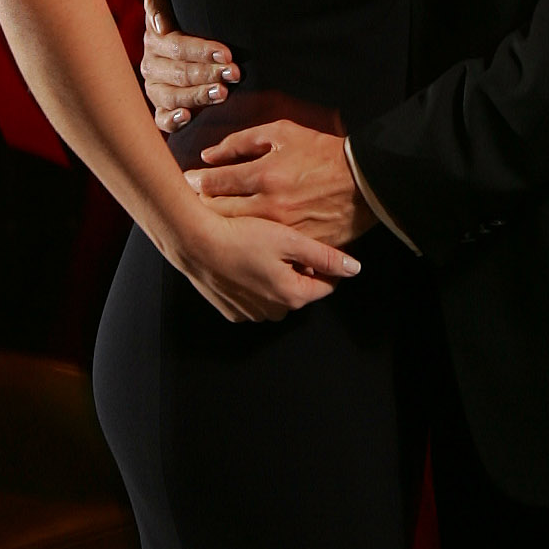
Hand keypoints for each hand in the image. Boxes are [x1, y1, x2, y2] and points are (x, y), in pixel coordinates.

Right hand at [141, 0, 237, 131]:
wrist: (187, 26)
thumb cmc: (184, 9)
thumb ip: (159, 3)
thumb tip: (160, 26)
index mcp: (155, 37)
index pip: (177, 46)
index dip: (201, 50)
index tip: (227, 53)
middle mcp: (151, 64)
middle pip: (180, 72)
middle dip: (209, 73)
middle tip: (234, 73)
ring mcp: (155, 87)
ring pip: (172, 96)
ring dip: (198, 95)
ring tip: (223, 93)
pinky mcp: (160, 108)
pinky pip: (161, 119)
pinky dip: (172, 120)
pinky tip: (188, 117)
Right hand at [174, 207, 361, 324]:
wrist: (194, 241)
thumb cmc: (241, 236)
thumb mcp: (289, 239)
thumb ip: (325, 255)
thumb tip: (354, 268)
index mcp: (292, 295)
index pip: (326, 285)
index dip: (328, 264)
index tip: (321, 248)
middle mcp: (273, 311)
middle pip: (300, 290)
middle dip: (300, 270)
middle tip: (287, 244)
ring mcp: (250, 313)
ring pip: (276, 295)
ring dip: (277, 277)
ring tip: (263, 250)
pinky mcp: (231, 310)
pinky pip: (253, 299)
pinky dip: (254, 283)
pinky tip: (246, 261)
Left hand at [185, 121, 371, 245]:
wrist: (364, 181)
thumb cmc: (323, 153)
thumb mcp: (283, 133)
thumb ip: (242, 141)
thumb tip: (209, 155)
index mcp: (264, 175)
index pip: (214, 183)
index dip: (195, 182)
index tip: (189, 181)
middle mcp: (270, 206)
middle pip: (218, 212)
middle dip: (201, 205)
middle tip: (193, 200)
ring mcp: (283, 230)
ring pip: (236, 233)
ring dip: (220, 225)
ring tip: (212, 218)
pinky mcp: (296, 246)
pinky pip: (263, 248)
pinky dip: (250, 241)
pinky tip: (242, 235)